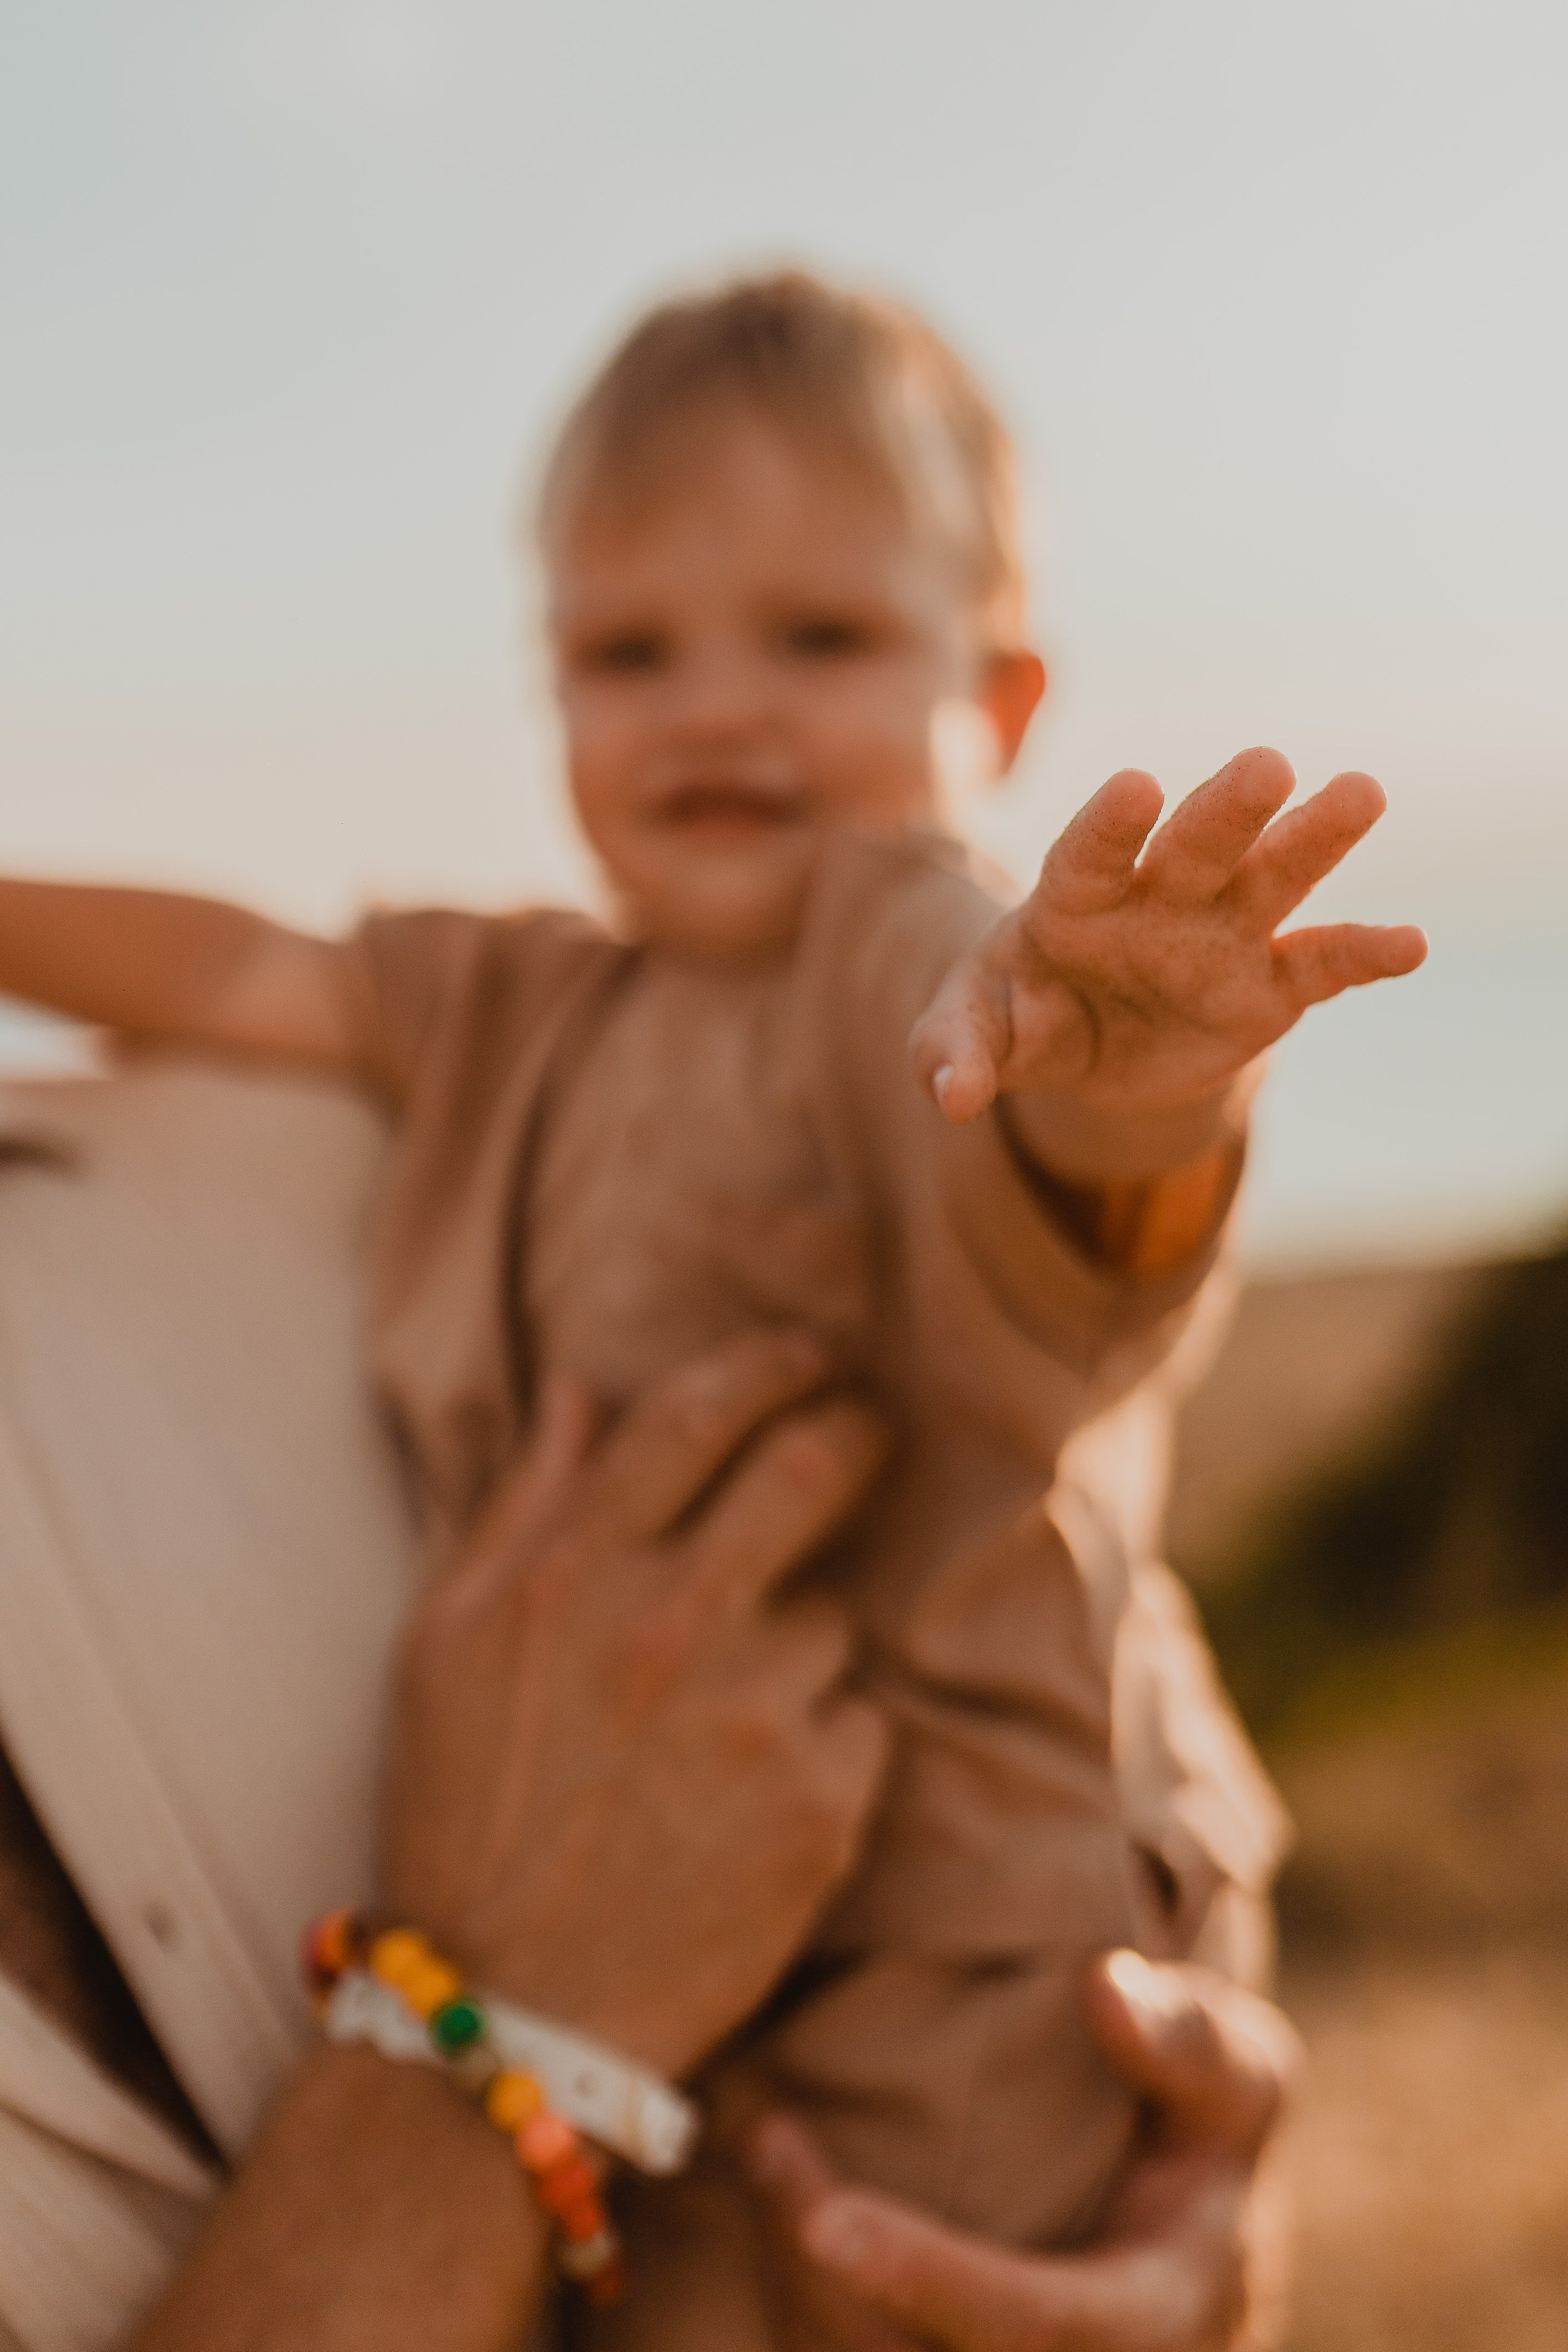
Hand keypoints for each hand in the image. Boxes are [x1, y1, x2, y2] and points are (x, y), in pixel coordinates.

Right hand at [382, 1328, 890, 2077]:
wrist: (510, 2014)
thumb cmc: (464, 1816)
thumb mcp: (443, 1644)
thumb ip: (520, 1504)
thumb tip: (578, 1386)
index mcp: (574, 1572)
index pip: (698, 1412)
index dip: (771, 1362)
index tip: (813, 1354)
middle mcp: (671, 1623)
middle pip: (807, 1469)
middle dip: (853, 1430)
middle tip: (868, 1429)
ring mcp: (756, 1711)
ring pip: (832, 1615)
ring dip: (800, 1638)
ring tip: (730, 1716)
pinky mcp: (823, 1802)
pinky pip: (860, 1718)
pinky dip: (825, 1737)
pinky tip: (756, 1791)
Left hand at [744, 1953, 1300, 2351]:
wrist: (1194, 2239)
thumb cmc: (1204, 2141)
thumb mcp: (1240, 2079)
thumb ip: (1191, 2040)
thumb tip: (1105, 1986)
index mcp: (1151, 2326)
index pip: (1034, 2328)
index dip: (924, 2281)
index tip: (822, 2217)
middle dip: (817, 2279)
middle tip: (763, 2144)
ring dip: (793, 2285)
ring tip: (761, 2150)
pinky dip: (802, 2298)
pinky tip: (777, 2200)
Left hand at [911, 745, 1425, 1152]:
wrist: (1086, 1051)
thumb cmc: (1018, 1019)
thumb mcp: (969, 1035)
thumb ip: (953, 1052)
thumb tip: (949, 1098)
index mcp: (1075, 897)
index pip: (1090, 851)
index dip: (1110, 823)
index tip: (1136, 788)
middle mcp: (1157, 896)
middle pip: (1195, 844)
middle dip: (1227, 808)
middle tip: (1268, 764)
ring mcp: (1221, 934)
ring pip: (1272, 874)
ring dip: (1315, 836)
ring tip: (1363, 792)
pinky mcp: (1269, 984)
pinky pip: (1322, 963)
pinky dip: (1365, 953)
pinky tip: (1411, 945)